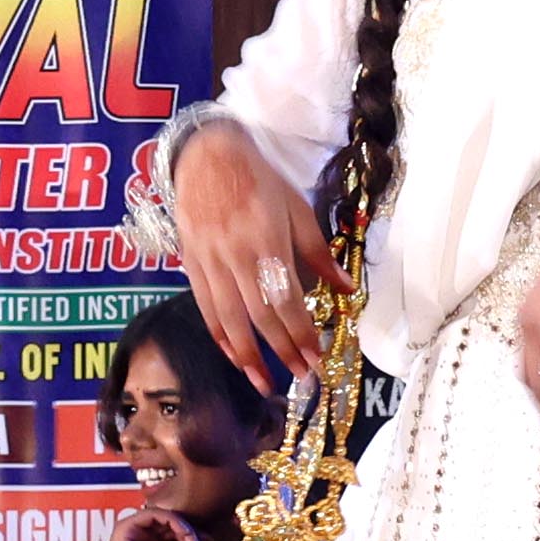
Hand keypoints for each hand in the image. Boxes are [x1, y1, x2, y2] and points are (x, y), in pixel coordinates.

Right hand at [78, 510, 205, 540]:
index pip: (169, 530)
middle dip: (189, 533)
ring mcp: (129, 526)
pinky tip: (185, 535)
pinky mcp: (126, 525)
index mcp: (141, 540)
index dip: (188, 537)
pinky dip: (174, 522)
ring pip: (164, 516)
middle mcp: (134, 530)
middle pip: (168, 522)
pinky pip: (155, 515)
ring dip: (184, 528)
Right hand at [171, 115, 337, 398]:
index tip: (317, 358)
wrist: (206, 156)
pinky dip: (220, 337)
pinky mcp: (192, 265)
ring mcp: (210, 263)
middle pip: (259, 315)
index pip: (286, 299)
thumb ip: (318, 252)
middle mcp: (235, 256)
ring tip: (264, 384)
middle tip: (302, 377)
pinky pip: (205, 308)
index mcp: (266, 241)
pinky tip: (234, 357)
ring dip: (248, 357)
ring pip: (228, 320)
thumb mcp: (296, 207)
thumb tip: (347, 289)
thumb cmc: (258, 179)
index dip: (301, 332)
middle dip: (282, 350)